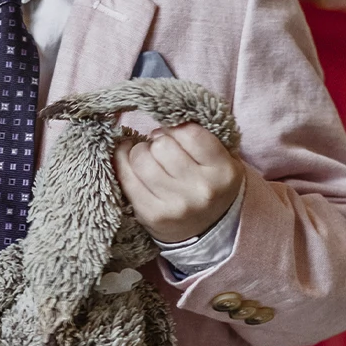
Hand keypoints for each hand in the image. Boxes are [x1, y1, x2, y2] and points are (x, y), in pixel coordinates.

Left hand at [114, 123, 243, 245]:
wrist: (209, 230)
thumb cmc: (211, 184)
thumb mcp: (222, 159)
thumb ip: (202, 136)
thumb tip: (162, 115)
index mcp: (223, 171)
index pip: (190, 133)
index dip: (174, 127)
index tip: (171, 132)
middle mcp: (200, 189)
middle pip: (162, 145)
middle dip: (156, 141)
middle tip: (159, 147)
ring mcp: (175, 205)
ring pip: (141, 160)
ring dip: (139, 152)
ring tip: (146, 156)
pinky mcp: (152, 215)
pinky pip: (127, 179)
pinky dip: (123, 164)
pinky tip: (129, 161)